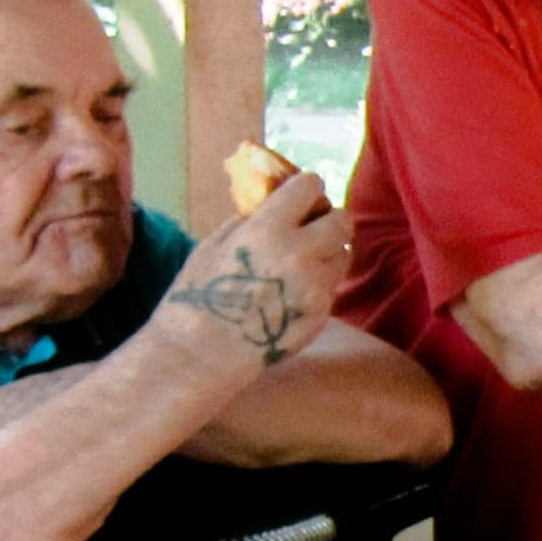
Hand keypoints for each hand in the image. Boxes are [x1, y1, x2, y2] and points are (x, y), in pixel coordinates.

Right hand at [165, 166, 347, 367]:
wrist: (201, 354)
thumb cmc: (198, 296)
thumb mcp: (214, 243)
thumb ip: (250, 218)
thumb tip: (274, 198)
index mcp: (268, 229)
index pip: (311, 186)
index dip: (307, 188)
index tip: (301, 194)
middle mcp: (300, 255)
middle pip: (342, 220)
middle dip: (328, 219)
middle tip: (312, 226)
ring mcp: (316, 286)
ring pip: (343, 254)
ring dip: (328, 251)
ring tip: (300, 261)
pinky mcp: (322, 313)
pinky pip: (332, 285)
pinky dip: (320, 281)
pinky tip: (292, 290)